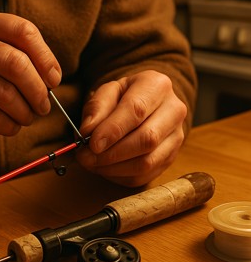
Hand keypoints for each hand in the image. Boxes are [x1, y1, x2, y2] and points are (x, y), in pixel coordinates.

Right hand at [0, 6, 60, 134]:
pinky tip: (11, 126)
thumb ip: (10, 52)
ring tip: (27, 118)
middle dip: (38, 91)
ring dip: (24, 112)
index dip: (46, 58)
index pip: (23, 31)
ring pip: (5, 94)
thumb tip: (50, 80)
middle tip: (44, 106)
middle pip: (17, 64)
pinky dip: (8, 125)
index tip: (54, 80)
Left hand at [76, 71, 186, 186]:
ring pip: (147, 162)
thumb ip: (96, 108)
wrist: (145, 104)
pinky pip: (144, 175)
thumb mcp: (107, 92)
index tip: (92, 144)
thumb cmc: (123, 97)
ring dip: (114, 168)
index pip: (136, 110)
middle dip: (111, 153)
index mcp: (157, 86)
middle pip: (147, 139)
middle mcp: (174, 110)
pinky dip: (120, 176)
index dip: (113, 130)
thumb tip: (87, 132)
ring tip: (92, 163)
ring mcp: (176, 137)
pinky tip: (105, 168)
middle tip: (85, 157)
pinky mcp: (170, 158)